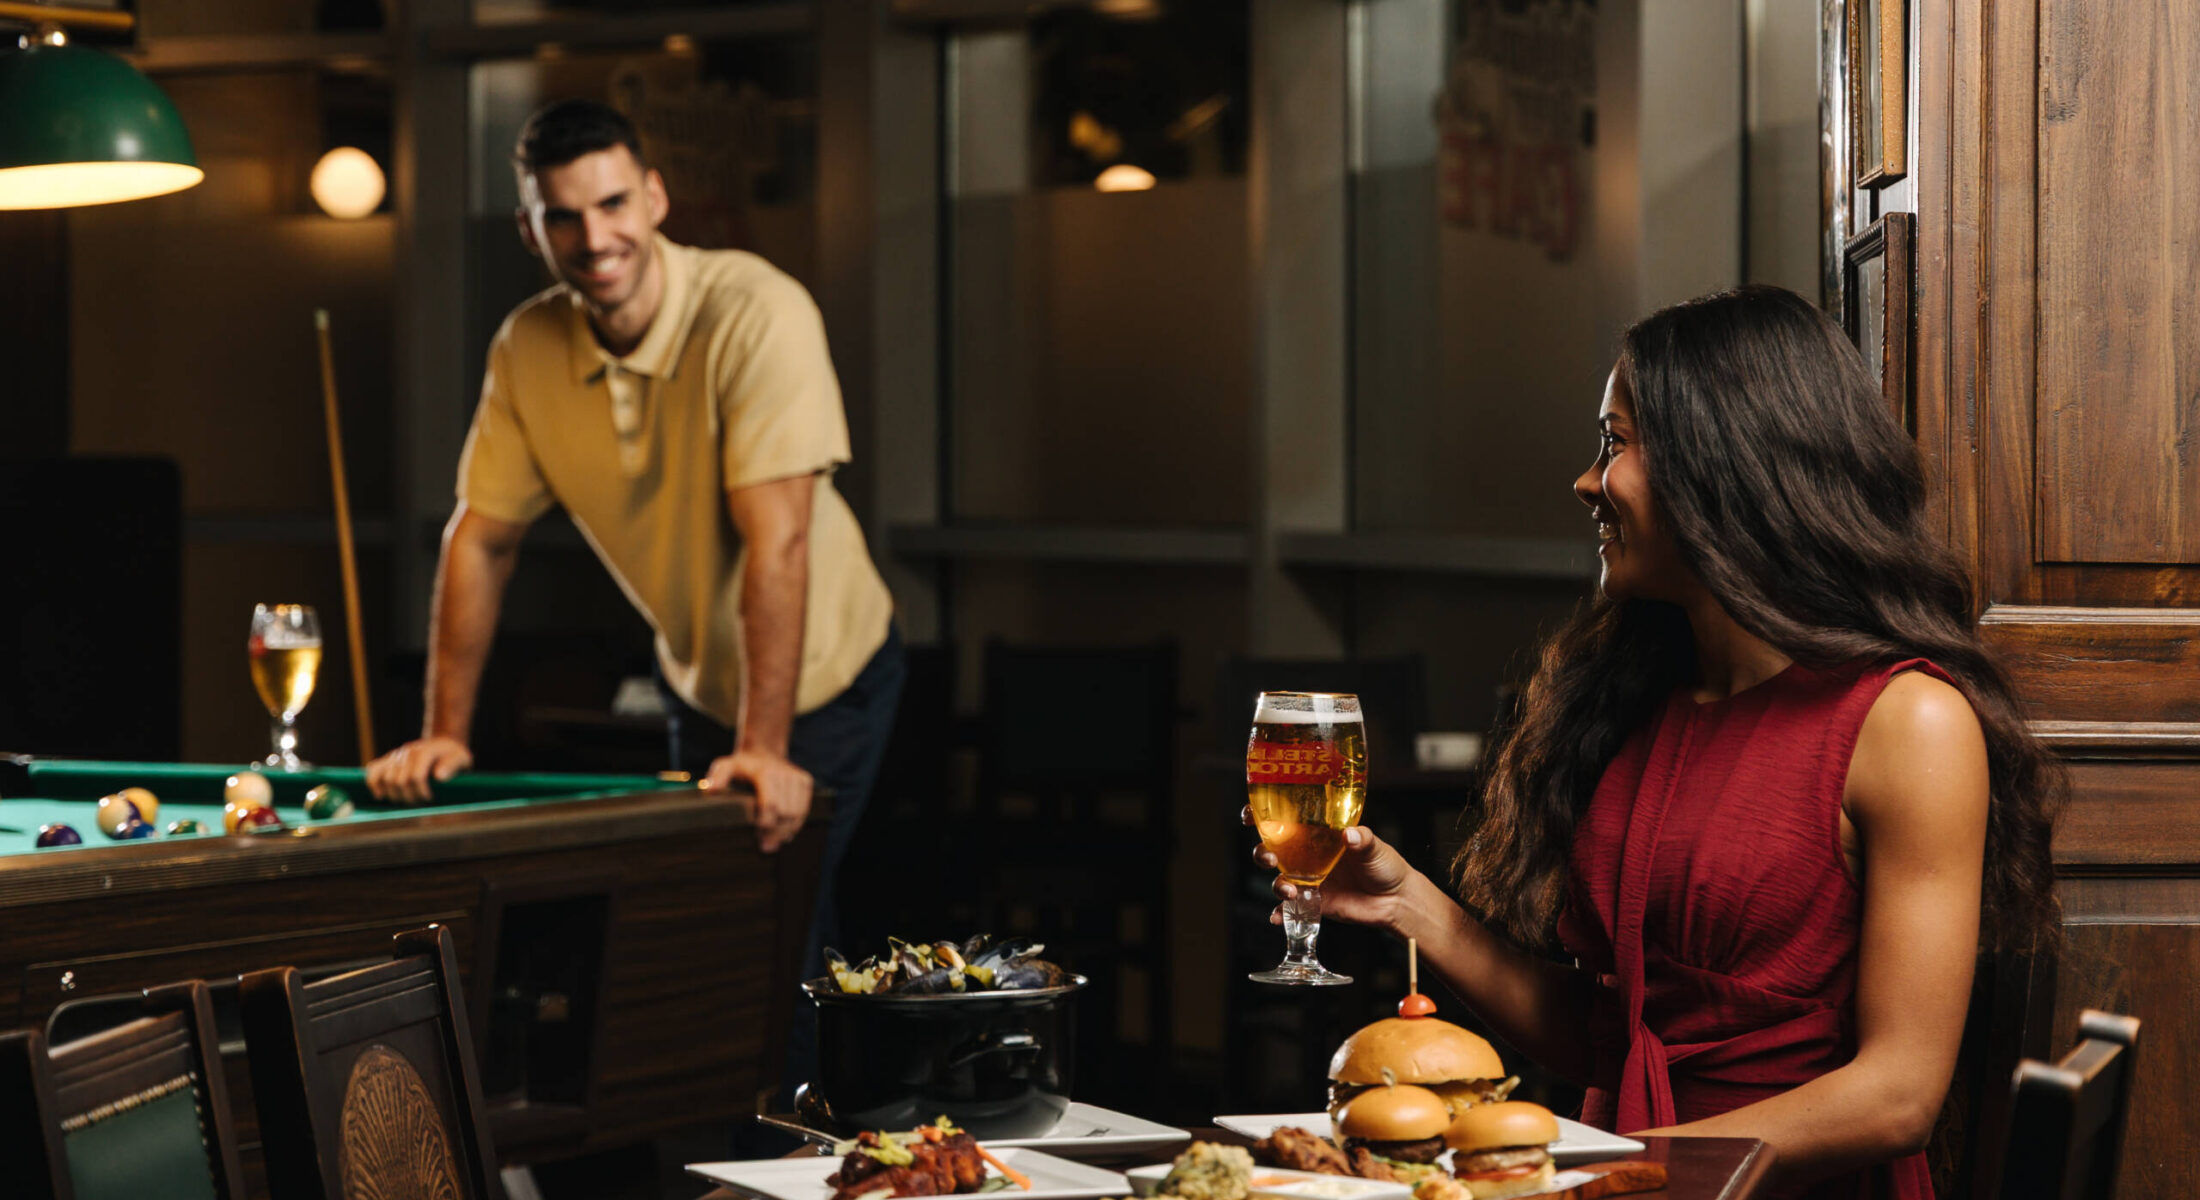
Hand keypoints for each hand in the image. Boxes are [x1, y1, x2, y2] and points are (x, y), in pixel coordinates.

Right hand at [365, 736, 472, 803]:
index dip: (421, 792)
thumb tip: (439, 777)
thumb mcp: (461, 757)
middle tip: (420, 801)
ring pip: (385, 778)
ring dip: (395, 794)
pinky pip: (373, 769)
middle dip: (410, 796)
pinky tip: (381, 795)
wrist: (444, 742)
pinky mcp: (388, 759)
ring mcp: (396, 755)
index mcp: (425, 751)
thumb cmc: (454, 754)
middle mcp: (408, 752)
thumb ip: (452, 765)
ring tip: (407, 799)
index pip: (416, 777)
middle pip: (399, 781)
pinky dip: (373, 783)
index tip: (430, 798)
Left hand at [707, 749, 812, 852]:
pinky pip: (804, 808)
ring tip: (776, 843)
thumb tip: (711, 790)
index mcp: (765, 773)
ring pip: (797, 813)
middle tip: (767, 847)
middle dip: (776, 833)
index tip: (759, 838)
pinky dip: (797, 823)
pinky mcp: (805, 781)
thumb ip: (718, 777)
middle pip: (786, 812)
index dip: (767, 823)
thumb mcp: (725, 766)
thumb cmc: (741, 765)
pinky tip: (786, 833)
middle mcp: (784, 774)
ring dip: (787, 831)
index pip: (771, 804)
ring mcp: (797, 777)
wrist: (763, 751)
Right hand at [1242, 808, 1417, 931]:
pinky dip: (1280, 913)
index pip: (1284, 819)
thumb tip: (1350, 835)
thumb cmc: (1386, 865)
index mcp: (1317, 833)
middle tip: (1271, 857)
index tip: (1250, 814)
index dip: (1261, 814)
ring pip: (1278, 878)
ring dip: (1276, 884)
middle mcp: (1307, 854)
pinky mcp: (1312, 902)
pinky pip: (1288, 908)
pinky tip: (1278, 917)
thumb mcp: (1375, 846)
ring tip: (1290, 891)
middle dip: (1262, 851)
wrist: (1395, 900)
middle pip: (1271, 848)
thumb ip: (1362, 839)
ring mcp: (1308, 878)